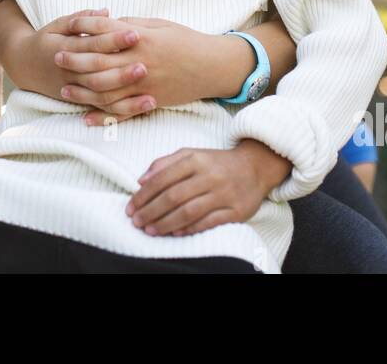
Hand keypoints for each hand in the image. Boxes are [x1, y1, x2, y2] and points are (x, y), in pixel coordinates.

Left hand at [55, 14, 250, 125]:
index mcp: (141, 39)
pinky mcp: (150, 101)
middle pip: (98, 62)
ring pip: (105, 90)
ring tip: (64, 89)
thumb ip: (131, 24)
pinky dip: (103, 116)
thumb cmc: (187, 40)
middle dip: (75, 60)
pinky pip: (122, 112)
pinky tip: (87, 117)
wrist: (213, 66)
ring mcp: (144, 85)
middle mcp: (139, 62)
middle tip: (56, 57)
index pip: (104, 32)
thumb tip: (106, 22)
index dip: (83, 29)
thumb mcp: (159, 24)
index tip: (67, 28)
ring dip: (82, 90)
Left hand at [125, 141, 290, 237]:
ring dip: (166, 223)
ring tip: (150, 230)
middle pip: (174, 196)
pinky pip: (209, 222)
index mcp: (196, 159)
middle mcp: (210, 175)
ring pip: (189, 211)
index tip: (130, 207)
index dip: (144, 195)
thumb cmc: (216, 162)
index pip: (163, 178)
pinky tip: (174, 233)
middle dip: (151, 211)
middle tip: (136, 222)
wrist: (255, 167)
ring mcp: (224, 194)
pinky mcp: (236, 210)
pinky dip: (189, 229)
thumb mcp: (191, 154)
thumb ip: (164, 163)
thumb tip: (141, 180)